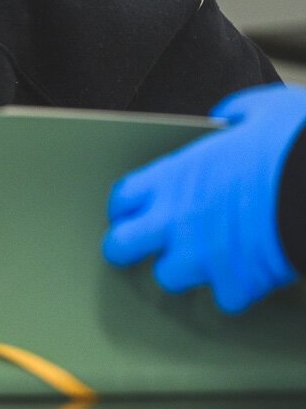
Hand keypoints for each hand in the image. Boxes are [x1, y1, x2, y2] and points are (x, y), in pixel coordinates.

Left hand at [102, 84, 305, 312]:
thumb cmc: (293, 145)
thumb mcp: (259, 110)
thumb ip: (230, 116)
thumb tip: (227, 119)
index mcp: (174, 175)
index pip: (122, 198)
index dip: (126, 206)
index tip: (134, 209)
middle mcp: (176, 218)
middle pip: (119, 246)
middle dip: (127, 248)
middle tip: (142, 248)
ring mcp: (202, 255)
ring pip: (168, 277)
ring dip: (185, 270)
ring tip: (205, 258)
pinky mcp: (236, 282)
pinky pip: (225, 298)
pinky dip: (237, 289)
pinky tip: (249, 274)